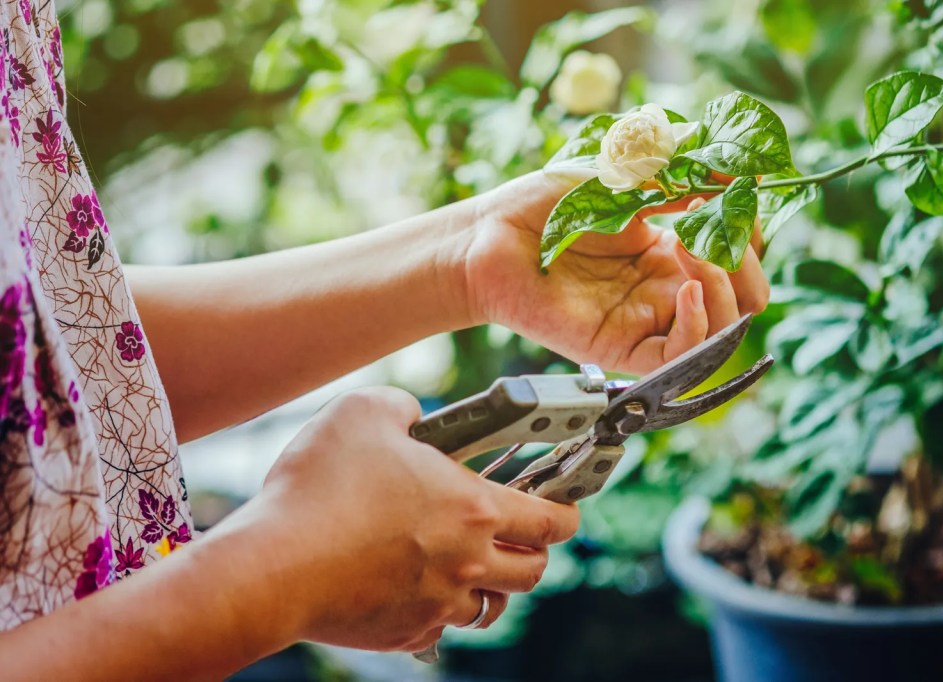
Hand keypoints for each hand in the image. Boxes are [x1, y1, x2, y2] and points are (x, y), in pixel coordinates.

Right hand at [231, 387, 578, 652]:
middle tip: (519, 533)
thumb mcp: (365, 411)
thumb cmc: (321, 486)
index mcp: (473, 508)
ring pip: (491, 605)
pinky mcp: (405, 632)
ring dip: (492, 584)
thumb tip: (415, 417)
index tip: (566, 506)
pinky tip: (416, 586)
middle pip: (534, 571)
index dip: (567, 510)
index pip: (552, 519)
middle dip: (536, 551)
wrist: (274, 566)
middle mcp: (468, 562)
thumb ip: (405, 406)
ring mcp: (438, 603)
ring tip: (470, 562)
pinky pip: (441, 626)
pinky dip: (441, 609)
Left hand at [463, 171, 769, 374]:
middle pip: (745, 298)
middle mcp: (664, 289)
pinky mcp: (623, 349)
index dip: (750, 230)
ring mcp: (646, 320)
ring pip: (724, 330)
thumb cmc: (543, 205)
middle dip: (748, 264)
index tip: (738, 195)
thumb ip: (678, 178)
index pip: (740, 255)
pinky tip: (687, 291)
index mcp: (668, 251)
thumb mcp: (619, 177)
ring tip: (691, 246)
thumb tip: (740, 173)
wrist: (490, 238)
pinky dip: (700, 327)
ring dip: (725, 287)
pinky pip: (682, 355)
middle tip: (719, 229)